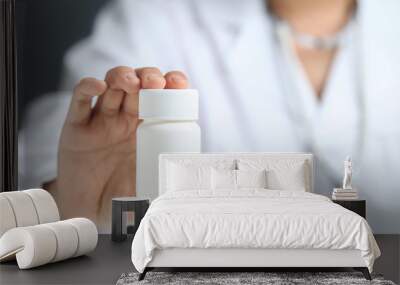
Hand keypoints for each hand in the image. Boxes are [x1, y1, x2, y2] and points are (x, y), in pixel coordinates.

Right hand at [47, 67, 187, 231]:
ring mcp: (101, 120)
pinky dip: (87, 87)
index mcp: (147, 129)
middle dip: (149, 77)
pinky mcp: (76, 126)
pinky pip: (79, 99)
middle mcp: (125, 119)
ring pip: (111, 84)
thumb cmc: (120, 196)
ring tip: (133, 83)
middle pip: (138, 84)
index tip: (179, 84)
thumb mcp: (152, 183)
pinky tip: (99, 86)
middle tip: (156, 83)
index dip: (171, 83)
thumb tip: (192, 180)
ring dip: (123, 76)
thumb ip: (168, 177)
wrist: (88, 211)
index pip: (162, 96)